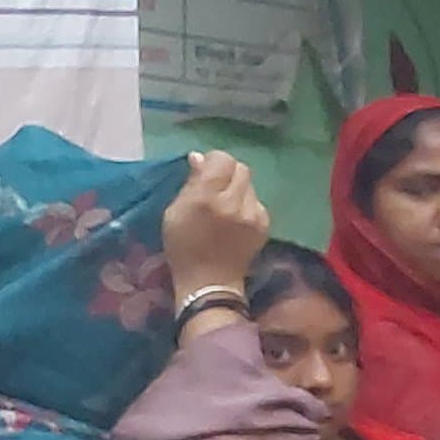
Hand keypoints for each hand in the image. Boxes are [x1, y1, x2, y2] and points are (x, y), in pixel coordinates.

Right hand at [161, 150, 269, 292]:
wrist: (210, 282)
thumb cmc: (183, 247)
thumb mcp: (174, 212)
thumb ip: (190, 183)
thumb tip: (200, 158)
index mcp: (207, 198)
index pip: (222, 159)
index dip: (214, 162)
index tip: (205, 172)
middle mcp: (234, 203)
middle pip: (240, 169)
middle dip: (227, 173)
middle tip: (215, 187)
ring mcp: (254, 214)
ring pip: (250, 184)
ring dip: (237, 189)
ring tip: (225, 206)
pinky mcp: (265, 224)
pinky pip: (257, 201)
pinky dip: (247, 204)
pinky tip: (236, 219)